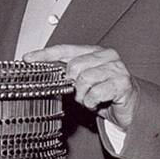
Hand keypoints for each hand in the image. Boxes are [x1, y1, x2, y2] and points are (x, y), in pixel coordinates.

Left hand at [24, 44, 138, 129]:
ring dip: (83, 96)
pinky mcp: (123, 83)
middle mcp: (106, 56)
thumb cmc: (106, 94)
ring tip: (91, 99)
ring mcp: (116, 68)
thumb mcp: (83, 82)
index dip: (45, 54)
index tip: (28, 59)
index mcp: (94, 51)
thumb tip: (44, 73)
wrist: (131, 109)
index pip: (65, 49)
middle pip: (74, 66)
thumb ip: (68, 74)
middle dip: (72, 85)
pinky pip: (95, 93)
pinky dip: (92, 103)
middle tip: (80, 94)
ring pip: (84, 79)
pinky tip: (99, 103)